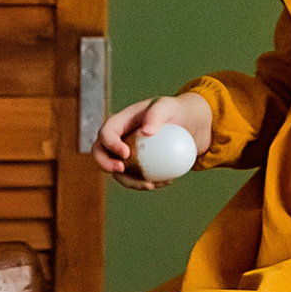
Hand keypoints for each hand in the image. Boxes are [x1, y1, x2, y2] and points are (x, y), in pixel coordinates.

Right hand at [95, 91, 212, 187]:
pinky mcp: (139, 167)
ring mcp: (128, 155)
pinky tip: (165, 183)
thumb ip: (157, 114)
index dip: (110, 144)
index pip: (106, 132)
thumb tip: (146, 133)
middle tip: (121, 171)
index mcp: (121, 122)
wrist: (190, 125)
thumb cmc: (176, 111)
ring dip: (130, 181)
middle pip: (100, 152)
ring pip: (118, 172)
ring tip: (150, 185)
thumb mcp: (169, 106)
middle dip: (105, 164)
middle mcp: (119, 139)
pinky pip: (137, 179)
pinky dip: (147, 183)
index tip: (126, 154)